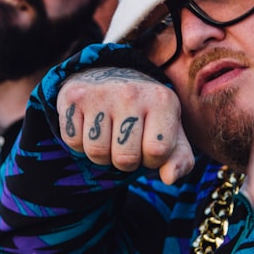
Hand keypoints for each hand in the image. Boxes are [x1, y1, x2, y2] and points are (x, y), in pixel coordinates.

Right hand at [57, 67, 194, 183]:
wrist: (109, 75)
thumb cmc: (145, 113)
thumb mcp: (170, 132)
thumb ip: (180, 159)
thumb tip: (169, 178)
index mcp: (163, 100)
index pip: (157, 153)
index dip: (151, 160)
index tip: (149, 146)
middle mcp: (132, 93)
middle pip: (125, 158)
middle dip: (125, 161)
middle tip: (126, 142)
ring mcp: (101, 93)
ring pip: (97, 153)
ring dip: (102, 155)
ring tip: (108, 135)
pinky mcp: (74, 97)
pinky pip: (74, 142)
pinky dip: (80, 144)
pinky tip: (90, 127)